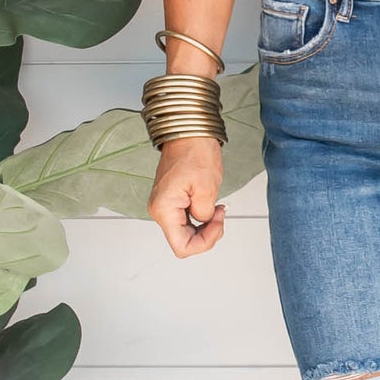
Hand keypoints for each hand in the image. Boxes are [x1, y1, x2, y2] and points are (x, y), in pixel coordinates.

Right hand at [148, 134, 226, 257]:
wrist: (189, 132)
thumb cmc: (195, 152)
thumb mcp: (207, 188)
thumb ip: (204, 215)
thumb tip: (203, 222)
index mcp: (164, 209)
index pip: (182, 247)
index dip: (205, 242)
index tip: (217, 223)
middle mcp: (159, 210)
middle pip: (184, 241)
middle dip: (207, 233)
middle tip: (220, 213)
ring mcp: (164, 205)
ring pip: (186, 232)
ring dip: (205, 225)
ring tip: (216, 207)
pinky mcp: (170, 200)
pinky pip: (185, 219)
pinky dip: (200, 217)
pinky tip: (209, 205)